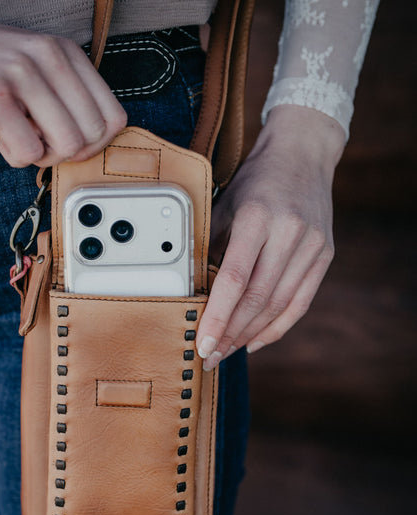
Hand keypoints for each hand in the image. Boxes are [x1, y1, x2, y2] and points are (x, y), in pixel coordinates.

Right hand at [0, 0, 126, 166]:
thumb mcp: (33, 66)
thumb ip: (63, 95)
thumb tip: (88, 144)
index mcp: (66, 53)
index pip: (114, 116)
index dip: (96, 144)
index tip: (66, 142)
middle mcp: (50, 58)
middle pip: (93, 137)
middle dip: (67, 153)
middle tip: (37, 141)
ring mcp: (22, 75)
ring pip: (67, 146)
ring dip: (42, 157)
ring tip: (17, 137)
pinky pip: (29, 152)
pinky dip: (14, 156)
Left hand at [196, 105, 345, 369]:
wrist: (304, 155)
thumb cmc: (256, 182)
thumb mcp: (224, 205)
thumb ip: (210, 247)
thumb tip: (192, 296)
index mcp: (258, 216)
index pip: (236, 278)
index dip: (219, 316)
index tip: (203, 342)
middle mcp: (290, 231)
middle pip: (258, 298)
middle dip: (231, 334)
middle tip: (209, 356)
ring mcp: (312, 245)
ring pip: (279, 306)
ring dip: (250, 335)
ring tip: (226, 352)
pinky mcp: (325, 255)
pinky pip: (299, 304)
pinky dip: (276, 328)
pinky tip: (254, 342)